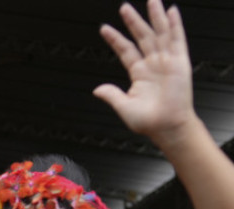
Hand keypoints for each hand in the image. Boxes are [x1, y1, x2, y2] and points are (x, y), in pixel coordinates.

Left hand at [93, 0, 194, 142]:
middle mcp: (152, 64)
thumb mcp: (124, 107)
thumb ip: (111, 95)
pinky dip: (175, 25)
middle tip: (124, 7)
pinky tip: (171, 12)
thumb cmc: (149, 122)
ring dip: (154, 17)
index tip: (104, 29)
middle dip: (133, 21)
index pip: (125, 50)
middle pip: (142, 37)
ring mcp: (166, 61)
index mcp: (138, 74)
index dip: (115, 39)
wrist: (166, 127)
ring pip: (159, 33)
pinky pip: (177, 39)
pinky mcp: (179, 62)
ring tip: (150, 0)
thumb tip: (97, 89)